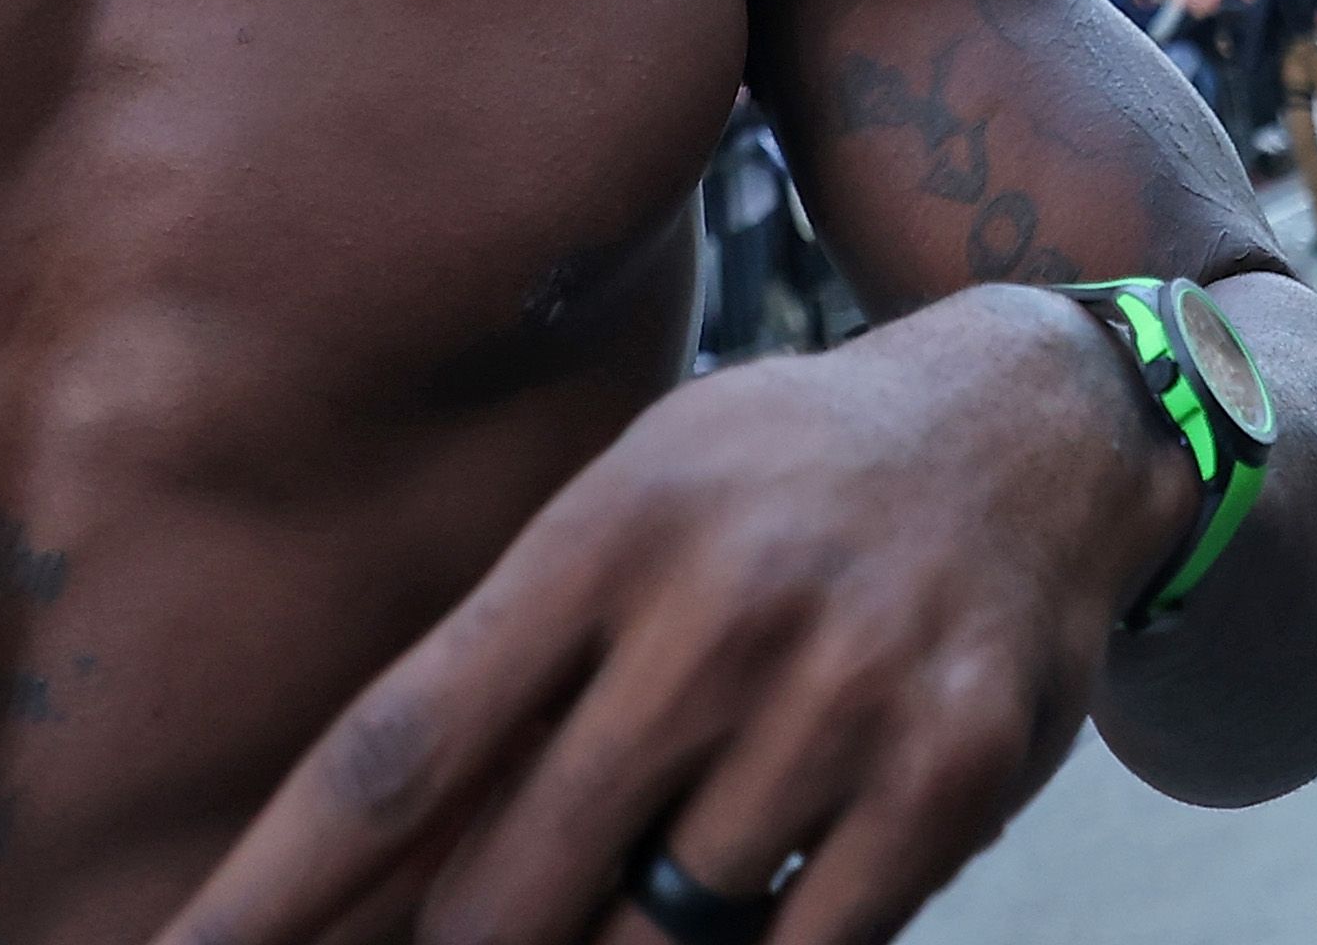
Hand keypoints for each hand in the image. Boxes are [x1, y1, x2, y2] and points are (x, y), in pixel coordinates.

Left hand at [159, 287, 1206, 944]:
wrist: (1049, 422)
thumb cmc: (790, 485)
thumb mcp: (640, 504)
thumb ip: (516, 668)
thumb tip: (366, 870)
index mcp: (609, 529)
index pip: (397, 751)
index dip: (267, 893)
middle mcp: (718, 610)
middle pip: (509, 885)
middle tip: (473, 940)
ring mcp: (843, 694)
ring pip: (656, 939)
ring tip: (626, 895)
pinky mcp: (953, 772)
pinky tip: (739, 918)